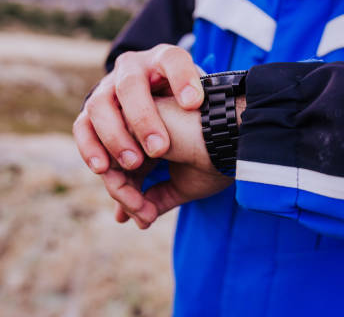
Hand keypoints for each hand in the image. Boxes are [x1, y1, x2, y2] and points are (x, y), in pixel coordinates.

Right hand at [73, 44, 203, 172]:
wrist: (156, 103)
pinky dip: (90, 148)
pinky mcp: (91, 112)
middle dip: (143, 118)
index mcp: (163, 60)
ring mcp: (107, 88)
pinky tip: (102, 168)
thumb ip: (206, 109)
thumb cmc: (185, 105)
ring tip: (134, 164)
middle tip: (160, 149)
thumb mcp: (199, 100)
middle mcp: (131, 69)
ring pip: (99, 105)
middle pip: (130, 85)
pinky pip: (82, 127)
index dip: (182, 79)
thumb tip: (211, 122)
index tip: (194, 103)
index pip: (173, 60)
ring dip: (115, 136)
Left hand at [114, 96, 242, 227]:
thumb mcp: (184, 184)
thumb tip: (136, 217)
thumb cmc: (218, 158)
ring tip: (147, 213)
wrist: (232, 141)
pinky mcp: (128, 122)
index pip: (132, 170)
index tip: (146, 220)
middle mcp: (144, 128)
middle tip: (147, 219)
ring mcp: (135, 123)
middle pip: (119, 169)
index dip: (133, 198)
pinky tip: (142, 204)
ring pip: (112, 167)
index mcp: (157, 137)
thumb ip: (159, 197)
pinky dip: (123, 190)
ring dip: (126, 198)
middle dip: (128, 200)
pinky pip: (112, 162)